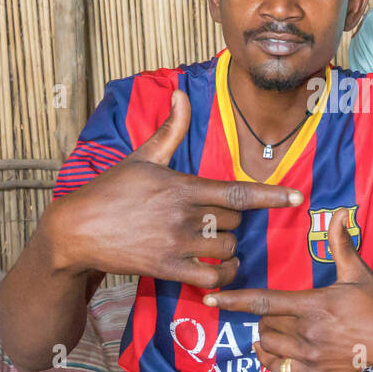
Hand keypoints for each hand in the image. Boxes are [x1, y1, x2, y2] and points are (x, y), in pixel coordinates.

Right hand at [48, 90, 302, 286]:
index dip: (272, 196)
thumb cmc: (110, 190)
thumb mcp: (141, 157)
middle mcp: (183, 214)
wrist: (75, 229)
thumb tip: (181, 94)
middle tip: (216, 220)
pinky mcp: (165, 268)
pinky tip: (219, 271)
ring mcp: (175, 243)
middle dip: (234, 221)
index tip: (297, 198)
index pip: (238, 192)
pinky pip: (210, 277)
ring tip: (218, 245)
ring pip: (226, 248)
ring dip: (229, 249)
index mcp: (182, 185)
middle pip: (235, 221)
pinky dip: (221, 276)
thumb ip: (170, 130)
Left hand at [203, 209, 372, 371]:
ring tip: (279, 324)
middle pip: (264, 323)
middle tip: (279, 307)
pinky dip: (270, 358)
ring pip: (268, 345)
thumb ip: (341, 244)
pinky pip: (278, 369)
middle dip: (264, 313)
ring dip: (267, 334)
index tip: (211, 297)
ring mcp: (309, 356)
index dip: (234, 299)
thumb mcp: (359, 273)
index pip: (264, 302)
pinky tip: (273, 349)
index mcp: (314, 305)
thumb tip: (338, 212)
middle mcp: (307, 333)